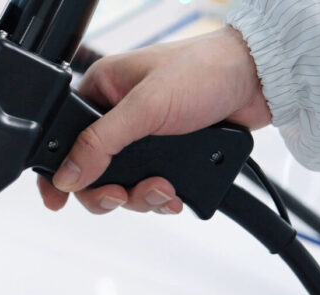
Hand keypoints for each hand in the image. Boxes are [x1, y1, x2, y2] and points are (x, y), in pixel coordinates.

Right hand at [39, 26, 270, 215]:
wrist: (261, 79)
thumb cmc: (206, 70)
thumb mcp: (144, 107)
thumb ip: (100, 143)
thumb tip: (66, 175)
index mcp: (101, 93)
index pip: (65, 140)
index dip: (59, 173)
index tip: (58, 200)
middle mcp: (119, 118)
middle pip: (93, 174)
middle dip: (111, 192)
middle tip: (122, 197)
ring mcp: (145, 140)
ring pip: (125, 188)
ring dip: (143, 197)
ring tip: (165, 189)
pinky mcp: (170, 156)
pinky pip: (154, 190)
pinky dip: (164, 198)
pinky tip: (177, 193)